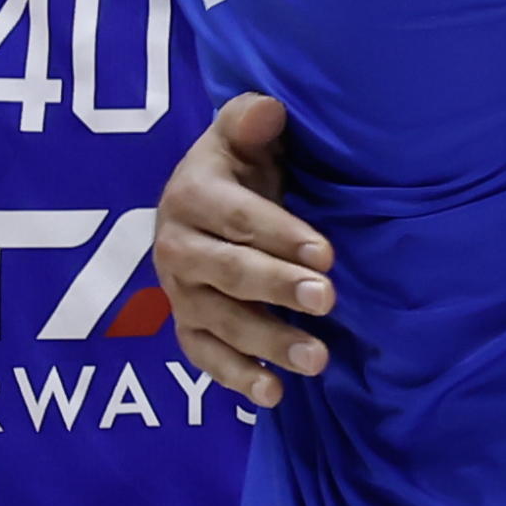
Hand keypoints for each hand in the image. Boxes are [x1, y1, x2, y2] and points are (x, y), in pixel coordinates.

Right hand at [152, 93, 334, 409]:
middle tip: (328, 301)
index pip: (239, 219)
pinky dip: (236, 379)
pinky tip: (274, 395)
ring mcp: (179, 292)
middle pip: (230, 273)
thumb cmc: (238, 163)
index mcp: (192, 196)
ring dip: (268, 342)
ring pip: (221, 322)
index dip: (281, 235)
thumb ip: (250, 120)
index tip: (326, 254)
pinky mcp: (187, 326)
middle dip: (279, 288)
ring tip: (318, 359)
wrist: (202, 198)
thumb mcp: (241, 133)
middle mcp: (177, 247)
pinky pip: (205, 357)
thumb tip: (267, 110)